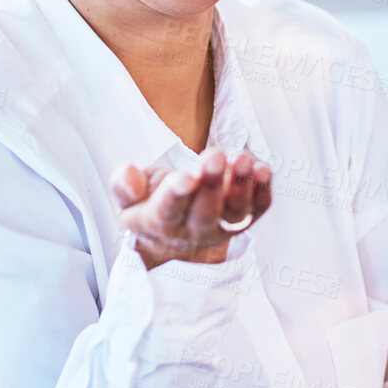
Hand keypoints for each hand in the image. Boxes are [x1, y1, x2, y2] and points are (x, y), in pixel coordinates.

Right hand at [111, 147, 272, 270]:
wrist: (176, 229)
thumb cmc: (151, 203)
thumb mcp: (129, 196)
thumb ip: (124, 186)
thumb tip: (128, 174)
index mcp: (159, 223)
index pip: (166, 212)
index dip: (175, 195)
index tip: (184, 178)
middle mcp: (192, 230)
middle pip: (204, 214)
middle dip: (210, 185)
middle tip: (213, 157)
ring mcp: (221, 226)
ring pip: (235, 213)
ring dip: (242, 186)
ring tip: (243, 159)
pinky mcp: (244, 218)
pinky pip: (257, 209)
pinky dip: (263, 191)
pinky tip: (263, 170)